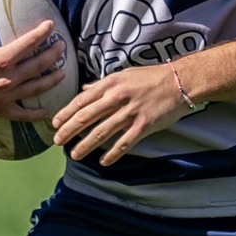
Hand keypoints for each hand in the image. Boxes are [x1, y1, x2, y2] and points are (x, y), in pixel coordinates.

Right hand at [0, 0, 66, 118]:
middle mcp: (7, 79)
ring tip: (63, 73)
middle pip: (38, 66)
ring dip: (52, 80)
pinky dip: (35, 114)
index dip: (42, 33)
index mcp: (0, 60)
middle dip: (53, 55)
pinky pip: (22, 114)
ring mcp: (5, 96)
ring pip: (36, 88)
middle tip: (63, 47)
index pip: (28, 43)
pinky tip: (46, 111)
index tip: (51, 25)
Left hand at [50, 62, 189, 165]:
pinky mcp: (144, 125)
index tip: (55, 124)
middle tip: (57, 141)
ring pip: (102, 132)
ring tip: (74, 154)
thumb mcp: (124, 74)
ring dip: (85, 145)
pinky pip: (124, 142)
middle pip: (86, 117)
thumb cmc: (152, 77)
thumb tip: (85, 89)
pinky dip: (112, 153)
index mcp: (111, 84)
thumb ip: (103, 84)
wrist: (180, 81)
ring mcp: (130, 112)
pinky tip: (104, 161)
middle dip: (68, 131)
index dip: (66, 113)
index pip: (81, 100)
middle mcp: (117, 97)